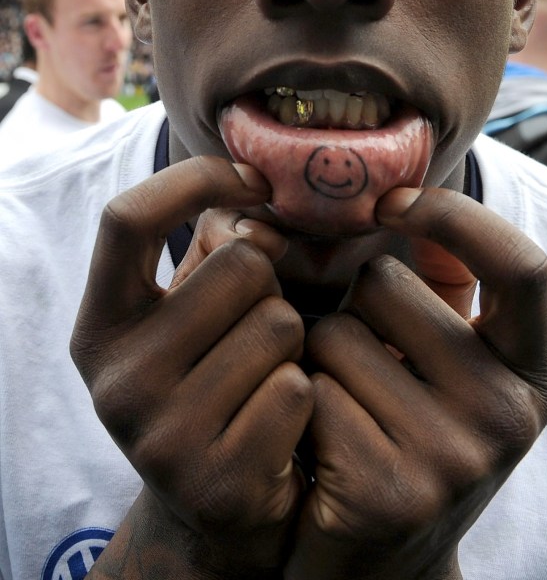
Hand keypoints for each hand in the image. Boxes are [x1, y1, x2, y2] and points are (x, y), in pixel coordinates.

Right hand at [71, 156, 313, 577]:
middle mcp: (114, 380)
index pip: (126, 218)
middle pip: (240, 266)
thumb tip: (260, 209)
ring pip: (278, 324)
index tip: (253, 180)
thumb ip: (217, 246)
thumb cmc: (215, 381)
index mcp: (100, 327)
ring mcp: (159, 437)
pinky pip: (297, 387)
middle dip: (270, 288)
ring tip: (264, 379)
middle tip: (255, 333)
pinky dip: (305, 396)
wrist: (217, 509)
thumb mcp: (195, 310)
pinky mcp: (214, 480)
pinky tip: (280, 425)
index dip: (195, 178)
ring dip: (292, 344)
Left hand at [285, 187, 546, 579]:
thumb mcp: (444, 362)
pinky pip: (308, 391)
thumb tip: (397, 189)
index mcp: (532, 373)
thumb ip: (437, 281)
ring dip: (316, 361)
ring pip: (334, 336)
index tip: (390, 203)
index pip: (523, 265)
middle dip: (350, 309)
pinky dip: (297, 407)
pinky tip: (319, 451)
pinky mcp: (390, 494)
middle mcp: (509, 416)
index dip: (455, 216)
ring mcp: (456, 460)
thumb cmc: (402, 431)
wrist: (374, 564)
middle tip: (361, 369)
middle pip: (387, 285)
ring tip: (342, 411)